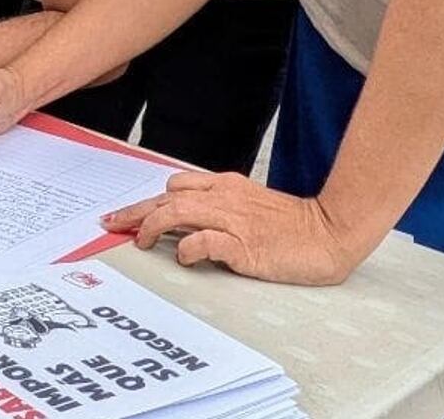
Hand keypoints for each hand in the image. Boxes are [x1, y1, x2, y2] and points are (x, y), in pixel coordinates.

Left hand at [102, 171, 363, 285]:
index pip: (175, 188)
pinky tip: (184, 257)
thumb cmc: (292, 225)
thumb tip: (183, 221)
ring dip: (153, 227)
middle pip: (166, 200)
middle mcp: (225, 199)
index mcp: (226, 187)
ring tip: (141, 242)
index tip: (126, 216)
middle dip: (134, 212)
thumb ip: (219, 206)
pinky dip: (189, 249)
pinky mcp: (245, 245)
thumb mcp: (250, 205)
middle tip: (112, 225)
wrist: (331, 232)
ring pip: (178, 214)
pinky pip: (206, 242)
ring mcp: (234, 221)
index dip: (147, 203)